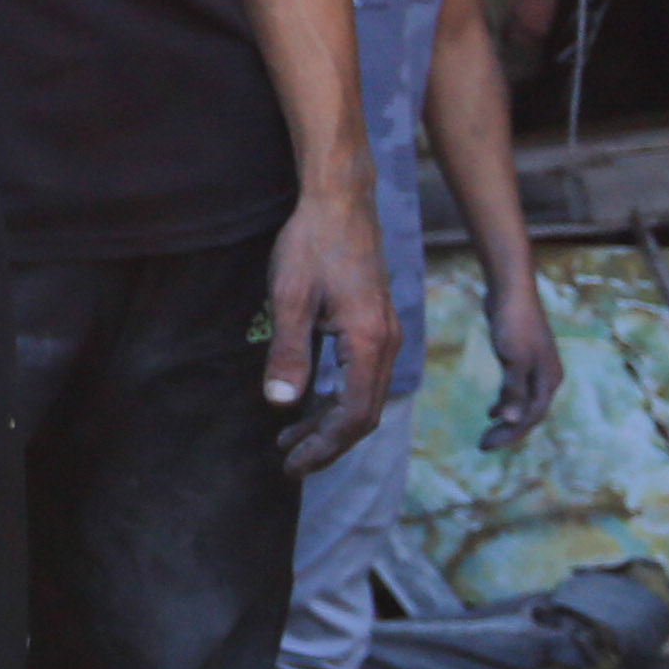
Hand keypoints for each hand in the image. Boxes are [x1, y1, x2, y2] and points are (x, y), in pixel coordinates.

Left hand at [264, 187, 393, 472]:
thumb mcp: (289, 299)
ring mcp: (385, 334)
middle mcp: (387, 343)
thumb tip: (281, 405)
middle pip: (363, 413)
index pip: (353, 415)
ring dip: (329, 422)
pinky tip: (308, 403)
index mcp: (369, 342)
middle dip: (327, 444)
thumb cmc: (311, 244)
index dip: (323, 446)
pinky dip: (336, 397)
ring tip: (289, 440)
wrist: (339, 202)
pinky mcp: (375, 324)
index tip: (291, 466)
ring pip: (364, 396)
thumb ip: (288, 353)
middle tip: (289, 464)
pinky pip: (361, 376)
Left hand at [481, 261, 564, 448]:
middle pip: (528, 414)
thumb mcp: (513, 359)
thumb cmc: (514, 325)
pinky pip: (517, 390)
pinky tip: (492, 412)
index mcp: (549, 381)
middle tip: (483, 446)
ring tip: (487, 434)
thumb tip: (510, 421)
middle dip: (508, 432)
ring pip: (523, 403)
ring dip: (507, 420)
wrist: (512, 293)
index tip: (486, 446)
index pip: (530, 417)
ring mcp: (536, 369)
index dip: (510, 434)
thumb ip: (513, 391)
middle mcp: (547, 378)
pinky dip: (506, 403)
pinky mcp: (522, 360)